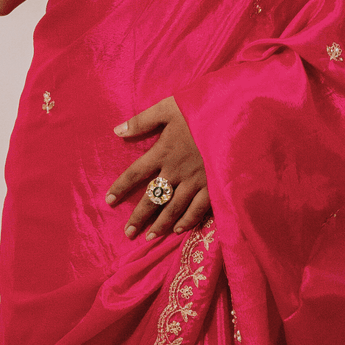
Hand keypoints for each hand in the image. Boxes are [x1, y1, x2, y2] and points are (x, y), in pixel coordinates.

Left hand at [106, 97, 210, 240]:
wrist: (236, 115)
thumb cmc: (201, 109)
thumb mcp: (169, 107)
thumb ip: (142, 120)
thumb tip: (117, 131)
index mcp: (163, 152)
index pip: (135, 173)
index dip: (121, 188)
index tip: (109, 201)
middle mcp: (176, 171)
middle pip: (153, 197)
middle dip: (139, 216)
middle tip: (128, 232)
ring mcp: (196, 181)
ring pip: (174, 208)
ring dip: (161, 224)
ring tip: (149, 237)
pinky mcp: (214, 185)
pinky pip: (199, 208)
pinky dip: (188, 220)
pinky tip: (179, 230)